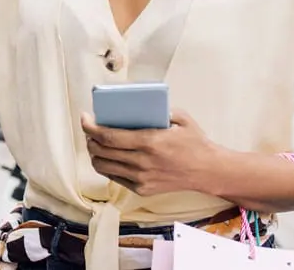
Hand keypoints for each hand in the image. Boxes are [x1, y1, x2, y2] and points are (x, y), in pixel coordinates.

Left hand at [81, 110, 219, 196]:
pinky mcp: (142, 189)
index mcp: (150, 142)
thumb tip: (136, 104)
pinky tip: (108, 156)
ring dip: (95, 153)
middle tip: (89, 129)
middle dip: (90, 139)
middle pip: (102, 151)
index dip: (91, 127)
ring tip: (95, 143)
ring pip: (104, 166)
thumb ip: (159, 109)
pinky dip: (106, 166)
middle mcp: (142, 162)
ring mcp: (141, 178)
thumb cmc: (195, 142)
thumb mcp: (181, 117)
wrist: (208, 171)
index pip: (109, 136)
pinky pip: (115, 177)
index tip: (85, 118)